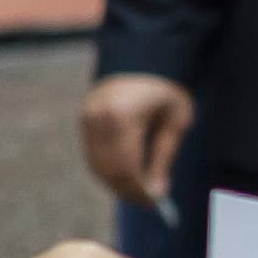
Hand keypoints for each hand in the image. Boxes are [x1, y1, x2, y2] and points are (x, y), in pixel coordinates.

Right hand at [79, 74, 195, 207]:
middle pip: (110, 171)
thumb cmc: (164, 87)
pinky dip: (108, 171)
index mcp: (122, 119)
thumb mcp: (174, 121)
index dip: (140, 190)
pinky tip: (125, 176)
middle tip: (147, 203)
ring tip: (138, 191)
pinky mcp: (84, 120)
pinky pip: (93, 156)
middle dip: (128, 191)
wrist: (141, 55)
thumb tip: (157, 192)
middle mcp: (99, 121)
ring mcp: (87, 120)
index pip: (127, 168)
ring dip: (117, 184)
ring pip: (98, 166)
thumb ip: (163, 158)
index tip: (155, 203)